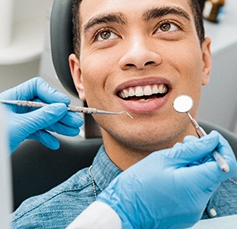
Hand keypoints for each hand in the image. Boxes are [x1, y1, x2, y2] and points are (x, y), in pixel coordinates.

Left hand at [0, 77, 82, 152]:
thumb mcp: (19, 126)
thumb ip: (41, 117)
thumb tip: (59, 109)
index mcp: (12, 97)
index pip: (37, 87)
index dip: (52, 94)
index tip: (64, 104)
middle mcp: (16, 106)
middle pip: (43, 105)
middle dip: (59, 114)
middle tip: (73, 120)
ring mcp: (19, 119)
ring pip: (43, 118)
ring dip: (57, 125)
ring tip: (71, 130)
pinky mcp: (20, 131)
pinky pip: (37, 130)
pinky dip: (46, 136)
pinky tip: (54, 142)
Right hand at [97, 131, 236, 228]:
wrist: (124, 210)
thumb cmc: (138, 185)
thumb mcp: (163, 159)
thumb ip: (192, 149)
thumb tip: (211, 140)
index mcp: (194, 186)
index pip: (226, 165)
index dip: (222, 147)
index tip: (211, 138)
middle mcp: (199, 201)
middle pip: (214, 172)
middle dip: (204, 153)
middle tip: (186, 143)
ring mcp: (194, 209)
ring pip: (204, 179)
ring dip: (195, 164)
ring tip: (175, 156)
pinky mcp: (188, 212)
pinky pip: (196, 190)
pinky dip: (189, 176)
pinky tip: (172, 170)